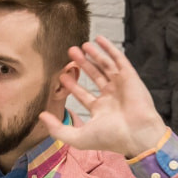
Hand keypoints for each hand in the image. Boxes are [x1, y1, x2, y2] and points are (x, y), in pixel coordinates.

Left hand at [38, 36, 166, 157]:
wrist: (136, 134)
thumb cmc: (110, 138)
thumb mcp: (78, 137)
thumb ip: (57, 128)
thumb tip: (41, 116)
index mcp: (101, 111)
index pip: (84, 94)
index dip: (73, 85)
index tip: (62, 75)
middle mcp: (111, 97)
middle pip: (94, 76)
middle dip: (82, 65)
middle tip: (70, 54)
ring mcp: (121, 86)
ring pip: (105, 66)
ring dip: (94, 55)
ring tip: (81, 45)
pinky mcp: (130, 77)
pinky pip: (119, 59)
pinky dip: (109, 48)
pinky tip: (99, 39)